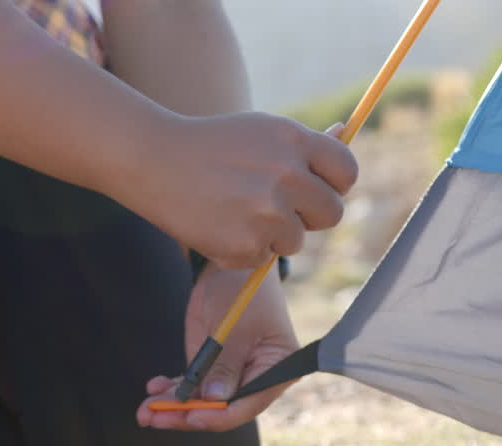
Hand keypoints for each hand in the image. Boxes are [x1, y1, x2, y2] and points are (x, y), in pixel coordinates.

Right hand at [134, 117, 356, 268]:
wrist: (154, 160)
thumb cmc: (212, 145)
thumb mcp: (260, 131)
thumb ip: (303, 144)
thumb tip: (345, 133)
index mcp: (294, 140)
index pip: (347, 171)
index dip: (336, 184)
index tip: (320, 189)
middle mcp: (286, 175)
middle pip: (332, 213)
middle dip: (310, 216)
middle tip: (277, 208)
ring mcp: (267, 213)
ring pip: (296, 241)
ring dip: (273, 234)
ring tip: (236, 211)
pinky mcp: (247, 244)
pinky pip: (264, 258)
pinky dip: (244, 249)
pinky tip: (219, 225)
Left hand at [137, 264, 297, 430]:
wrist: (231, 266)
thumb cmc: (242, 290)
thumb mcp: (233, 326)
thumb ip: (225, 365)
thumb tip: (214, 400)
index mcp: (278, 369)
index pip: (248, 404)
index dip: (218, 415)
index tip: (190, 416)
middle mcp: (257, 378)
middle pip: (222, 409)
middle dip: (186, 415)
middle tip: (155, 417)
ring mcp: (233, 374)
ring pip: (203, 402)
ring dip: (173, 407)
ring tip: (144, 411)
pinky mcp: (212, 367)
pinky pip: (192, 387)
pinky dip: (173, 391)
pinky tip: (154, 388)